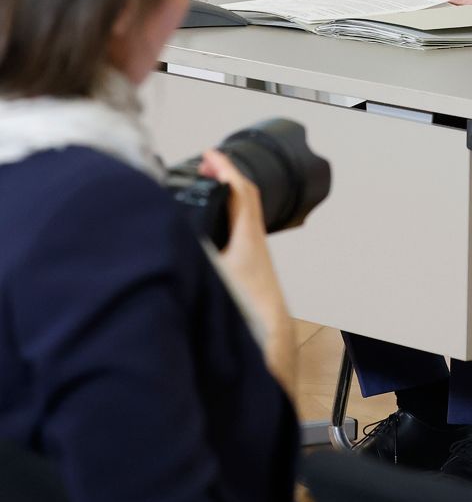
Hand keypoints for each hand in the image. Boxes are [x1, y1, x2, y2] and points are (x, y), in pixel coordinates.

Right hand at [203, 150, 295, 394]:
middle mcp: (254, 245)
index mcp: (248, 239)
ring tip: (203, 191)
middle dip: (223, 181)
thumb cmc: (247, 316)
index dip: (225, 169)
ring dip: (223, 201)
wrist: (270, 347)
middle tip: (203, 169)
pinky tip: (208, 230)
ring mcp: (254, 259)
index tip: (210, 155)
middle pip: (243, 201)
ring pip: (240, 218)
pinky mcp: (249, 273)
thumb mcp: (212, 278)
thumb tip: (170, 238)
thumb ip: (193, 255)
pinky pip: (236, 235)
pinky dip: (223, 222)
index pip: (241, 192)